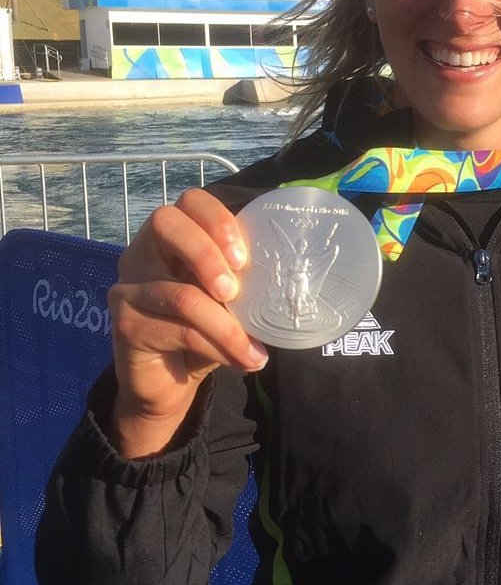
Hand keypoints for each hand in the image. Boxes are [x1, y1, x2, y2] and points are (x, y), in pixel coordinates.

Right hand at [107, 188, 268, 456]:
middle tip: (235, 290)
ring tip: (254, 350)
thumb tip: (291, 278)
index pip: (189, 201)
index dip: (217, 218)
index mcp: (172, 237)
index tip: (244, 256)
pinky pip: (179, 329)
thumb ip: (243, 281)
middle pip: (166, 223)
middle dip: (208, 253)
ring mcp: (127, 286)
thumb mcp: (228, 301)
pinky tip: (240, 361)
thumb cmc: (203, 331)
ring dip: (227, 326)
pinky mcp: (124, 323)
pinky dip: (218, 346)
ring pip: (182, 294)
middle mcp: (142, 252)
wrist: (169, 383)